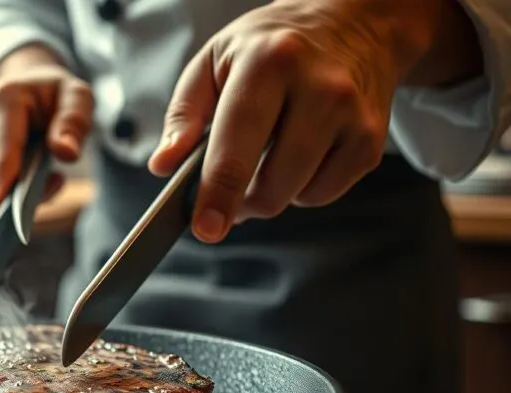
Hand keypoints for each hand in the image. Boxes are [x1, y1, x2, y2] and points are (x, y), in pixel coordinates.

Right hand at [0, 46, 93, 214]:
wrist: (29, 88)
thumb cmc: (55, 96)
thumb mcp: (77, 97)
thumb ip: (74, 122)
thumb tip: (66, 153)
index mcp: (4, 99)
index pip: (3, 149)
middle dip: (19, 192)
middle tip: (55, 180)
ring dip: (14, 193)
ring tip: (43, 171)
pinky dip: (4, 192)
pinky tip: (23, 175)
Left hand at [148, 0, 477, 243]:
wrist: (354, 22)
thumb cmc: (271, 46)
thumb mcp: (215, 59)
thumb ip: (184, 114)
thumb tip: (163, 165)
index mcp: (269, 64)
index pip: (237, 145)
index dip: (218, 194)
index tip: (205, 229)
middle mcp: (319, 88)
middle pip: (271, 186)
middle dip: (240, 202)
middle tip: (226, 189)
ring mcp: (352, 116)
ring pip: (296, 196)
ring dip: (270, 192)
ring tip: (265, 153)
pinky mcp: (371, 141)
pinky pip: (323, 194)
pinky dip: (302, 187)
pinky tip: (299, 153)